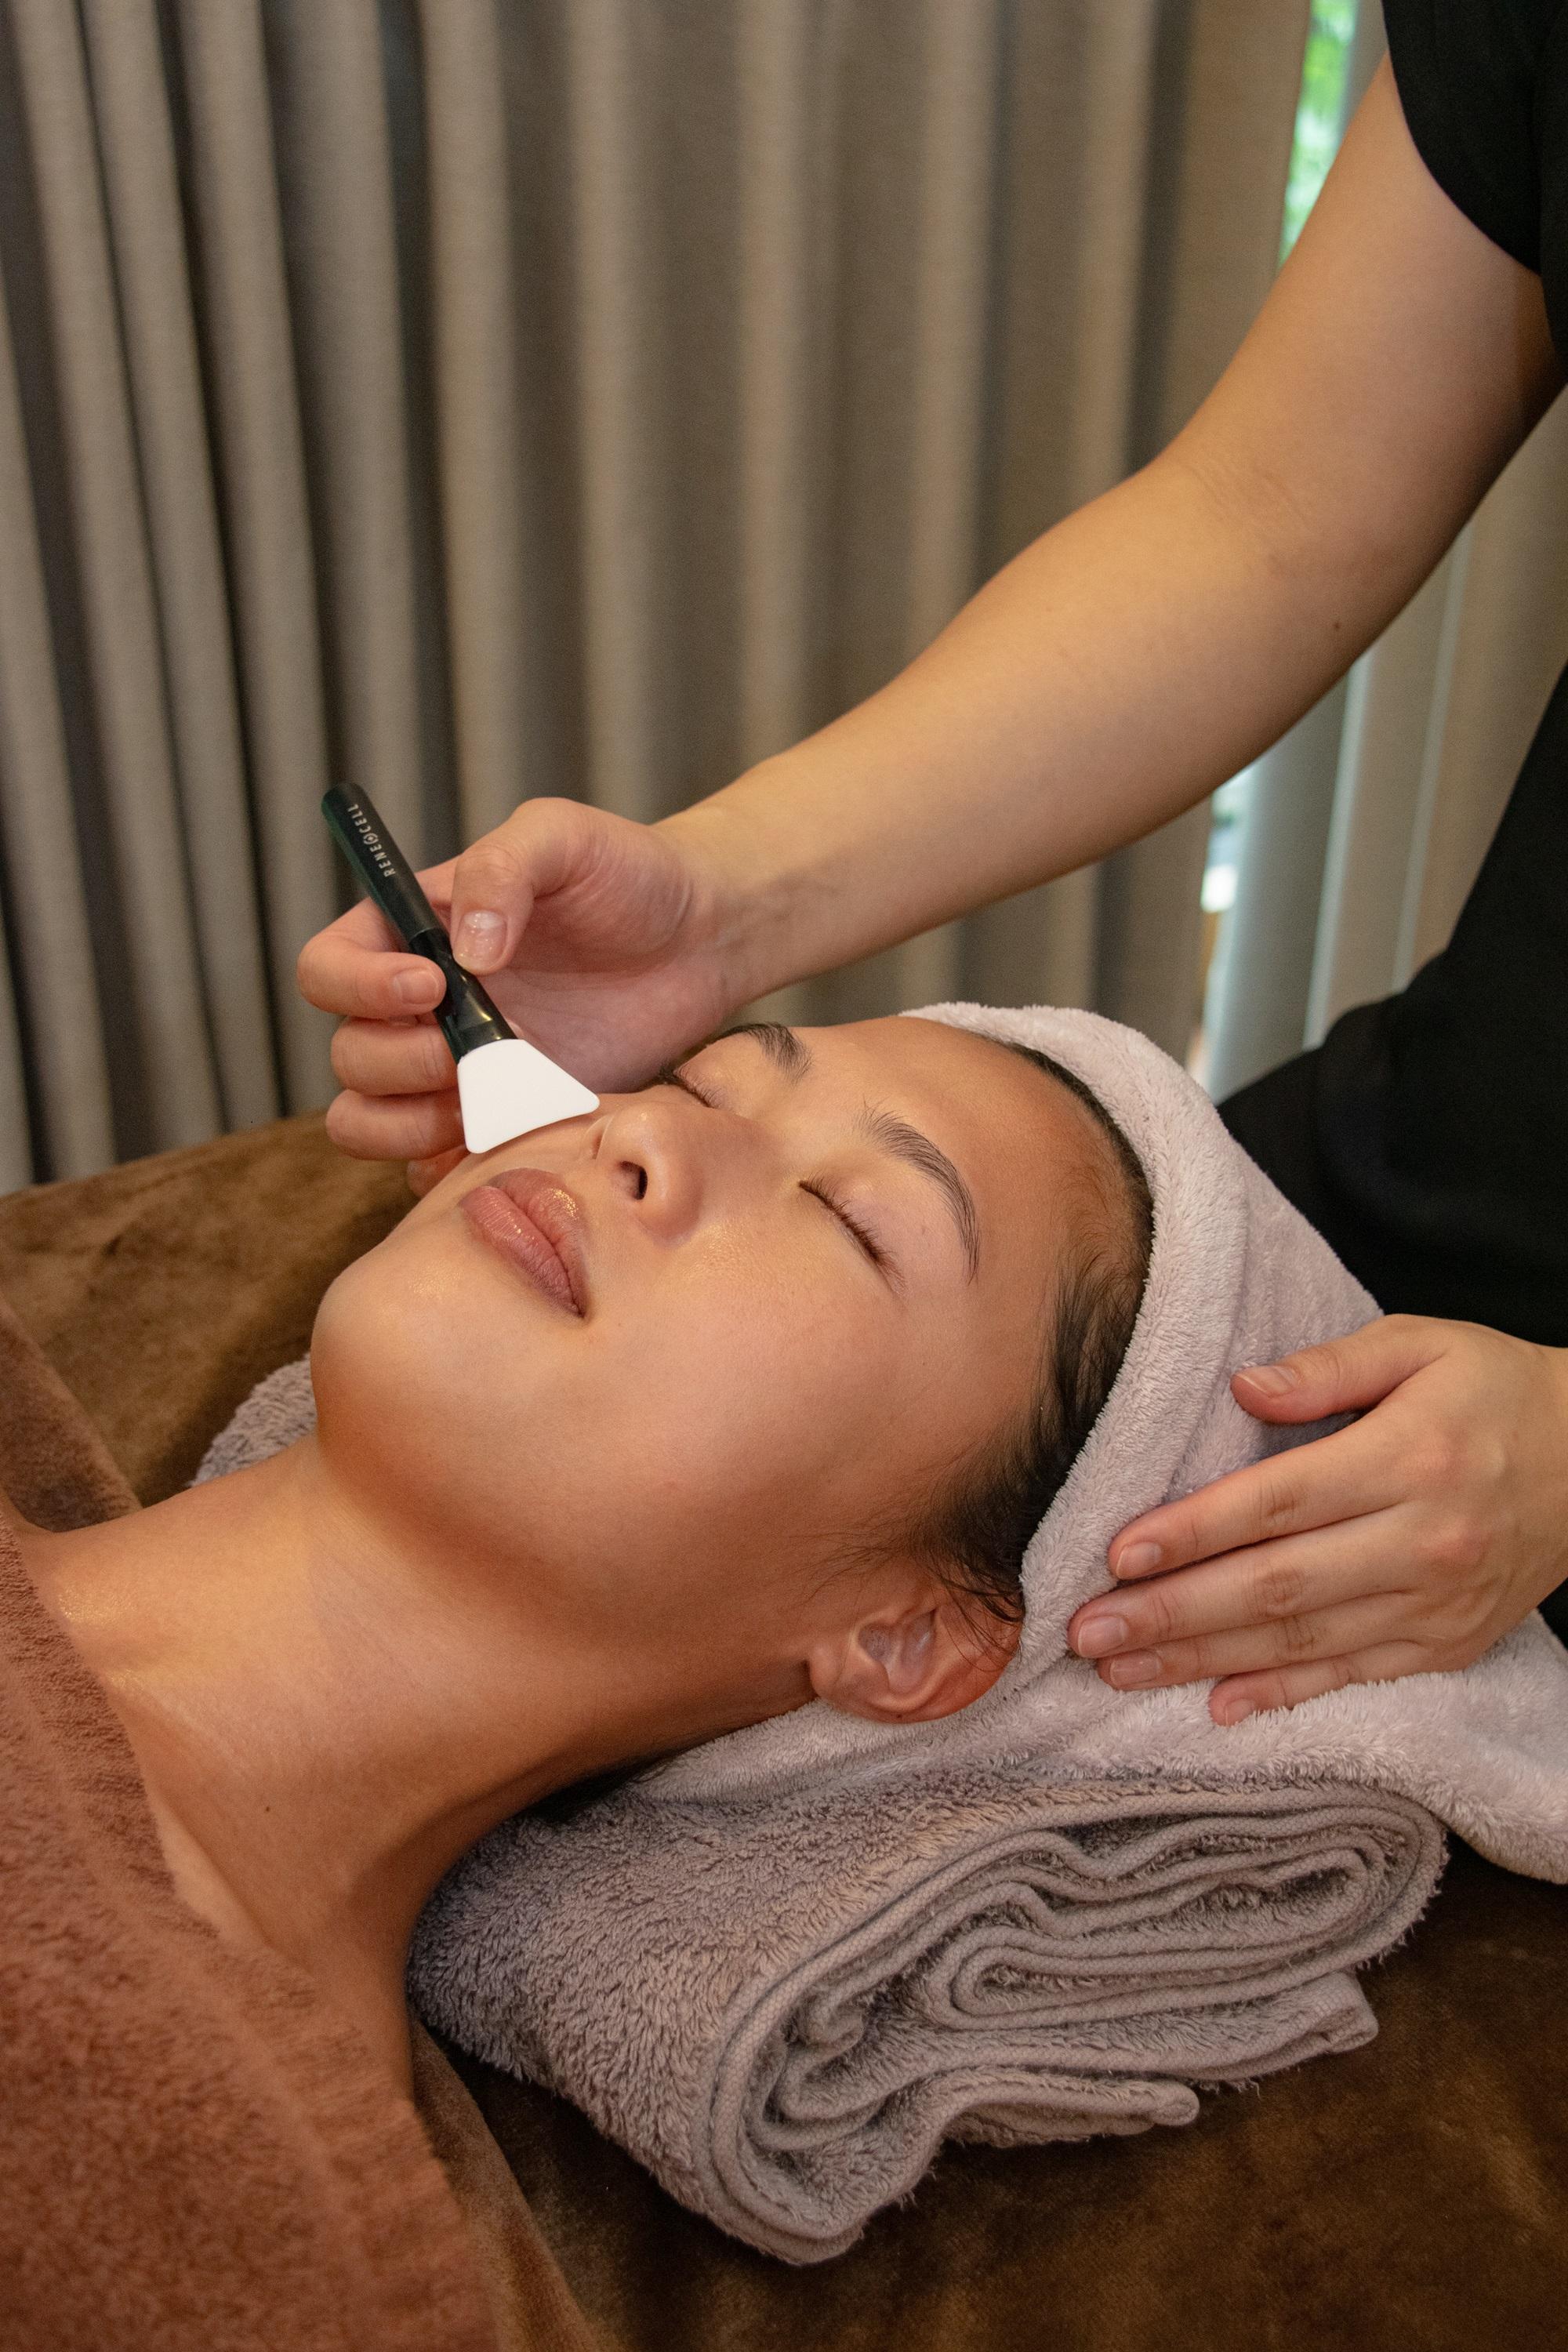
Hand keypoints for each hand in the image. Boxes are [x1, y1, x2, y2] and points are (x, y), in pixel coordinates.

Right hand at [297, 798, 750, 1184]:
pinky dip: (454, 1167)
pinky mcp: (499, 1118)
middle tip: (479, 1053)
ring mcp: (455, 1070)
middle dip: (400, 1064)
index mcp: (409, 934)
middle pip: (348, 1057)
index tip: (432, 986)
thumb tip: (464, 951)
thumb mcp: (562, 837)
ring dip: (412, 1126)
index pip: (327, 969)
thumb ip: (504, 869)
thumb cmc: (626, 874)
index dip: (357, 987)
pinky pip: (435, 1166)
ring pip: (370, 1121)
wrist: (700, 940)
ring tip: (493, 1100)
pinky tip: (512, 1138)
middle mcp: (418, 1008)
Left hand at [1067, 1316, 1567, 1726]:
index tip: (1120, 1554)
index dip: (1194, 1532)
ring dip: (1202, 1660)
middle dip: (1172, 1613)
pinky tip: (1218, 1706)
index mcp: (1408, 1460)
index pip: (1277, 1503)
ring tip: (1121, 1670)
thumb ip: (1328, 1367)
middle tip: (1086, 1633)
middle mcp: (1420, 1542)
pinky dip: (1283, 1695)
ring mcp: (1435, 1605)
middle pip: (1276, 1586)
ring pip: (1302, 1642)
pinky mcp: (1447, 1644)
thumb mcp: (1422, 1344)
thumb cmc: (1495, 1388)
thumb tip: (1241, 1387)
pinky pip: (1352, 1677)